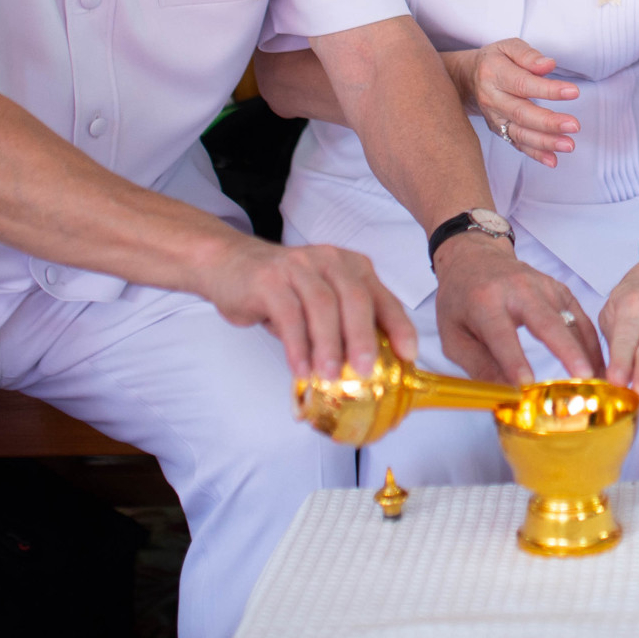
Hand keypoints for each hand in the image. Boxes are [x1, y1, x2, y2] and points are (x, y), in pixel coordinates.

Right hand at [202, 237, 415, 382]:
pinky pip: (288, 314)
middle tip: (366, 371)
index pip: (382, 297)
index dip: (399, 326)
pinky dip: (297, 345)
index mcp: (352, 267)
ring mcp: (299, 267)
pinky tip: (300, 369)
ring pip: (322, 305)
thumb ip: (343, 325)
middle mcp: (330, 261)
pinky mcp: (269, 279)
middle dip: (363, 336)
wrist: (230, 264)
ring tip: (331, 376)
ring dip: (329, 345)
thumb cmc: (283, 290)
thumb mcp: (320, 300)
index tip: (408, 354)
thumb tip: (368, 370)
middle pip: (355, 298)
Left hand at [431, 234, 600, 384]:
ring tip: (599, 383)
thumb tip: (504, 395)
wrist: (474, 258)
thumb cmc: (460, 300)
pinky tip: (597, 368)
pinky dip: (591, 345)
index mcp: (485, 301)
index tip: (526, 385)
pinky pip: (581, 319)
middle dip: (567, 351)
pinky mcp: (561, 290)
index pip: (502, 335)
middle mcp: (518, 290)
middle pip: (547, 322)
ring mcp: (544, 287)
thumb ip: (478, 366)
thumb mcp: (453, 336)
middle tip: (583, 377)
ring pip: (571, 321)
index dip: (514, 361)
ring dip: (587, 353)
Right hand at [451, 39, 577, 166]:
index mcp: (494, 74)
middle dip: (549, 122)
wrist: (469, 78)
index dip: (548, 90)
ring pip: (519, 133)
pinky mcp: (499, 131)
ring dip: (545, 142)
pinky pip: (517, 144)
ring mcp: (495, 119)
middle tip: (574, 125)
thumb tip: (548, 65)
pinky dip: (535, 154)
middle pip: (521, 113)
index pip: (522, 84)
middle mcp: (492, 99)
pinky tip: (553, 160)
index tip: (573, 92)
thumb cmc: (496, 60)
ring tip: (568, 145)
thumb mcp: (508, 47)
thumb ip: (528, 55)